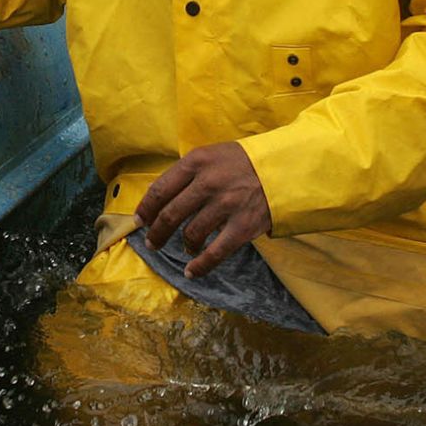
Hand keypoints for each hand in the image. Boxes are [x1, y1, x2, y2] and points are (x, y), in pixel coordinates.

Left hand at [136, 142, 271, 279]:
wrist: (285, 168)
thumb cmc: (244, 162)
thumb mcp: (212, 154)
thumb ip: (188, 172)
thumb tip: (162, 199)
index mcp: (196, 162)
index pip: (160, 189)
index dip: (146, 209)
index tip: (139, 220)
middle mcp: (207, 183)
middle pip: (170, 215)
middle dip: (156, 233)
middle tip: (152, 242)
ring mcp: (225, 205)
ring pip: (190, 234)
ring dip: (183, 245)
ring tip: (185, 247)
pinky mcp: (242, 226)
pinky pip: (214, 253)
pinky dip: (200, 266)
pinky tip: (191, 271)